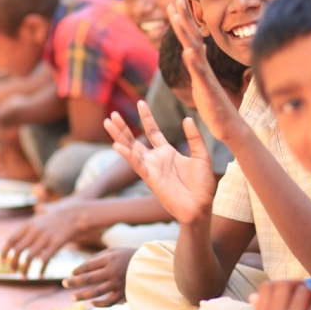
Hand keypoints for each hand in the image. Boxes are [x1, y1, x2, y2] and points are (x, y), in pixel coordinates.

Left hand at [0, 199, 83, 277]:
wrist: (78, 213)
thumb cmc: (64, 212)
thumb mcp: (48, 209)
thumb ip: (41, 210)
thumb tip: (38, 207)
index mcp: (30, 224)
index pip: (11, 239)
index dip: (5, 251)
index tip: (2, 261)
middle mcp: (35, 231)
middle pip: (18, 250)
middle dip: (13, 263)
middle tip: (12, 271)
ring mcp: (45, 237)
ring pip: (29, 257)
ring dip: (25, 269)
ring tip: (24, 277)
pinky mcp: (56, 244)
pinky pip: (45, 260)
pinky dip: (41, 269)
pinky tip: (41, 275)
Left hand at [63, 247, 135, 306]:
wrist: (150, 264)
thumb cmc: (128, 256)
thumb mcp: (114, 250)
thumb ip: (98, 256)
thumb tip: (82, 267)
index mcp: (109, 259)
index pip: (87, 266)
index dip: (77, 270)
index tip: (70, 274)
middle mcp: (111, 271)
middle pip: (88, 279)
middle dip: (73, 282)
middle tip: (64, 284)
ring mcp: (117, 283)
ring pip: (95, 292)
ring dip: (82, 296)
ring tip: (72, 298)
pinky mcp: (123, 293)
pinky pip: (108, 302)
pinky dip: (99, 304)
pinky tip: (92, 303)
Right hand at [103, 101, 216, 224]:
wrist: (201, 207)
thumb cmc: (202, 185)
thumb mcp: (201, 156)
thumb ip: (194, 138)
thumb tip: (187, 118)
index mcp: (167, 152)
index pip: (153, 131)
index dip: (147, 117)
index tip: (140, 103)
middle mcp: (155, 159)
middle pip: (135, 139)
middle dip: (123, 127)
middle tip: (113, 114)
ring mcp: (151, 168)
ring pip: (131, 149)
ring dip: (119, 136)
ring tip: (108, 123)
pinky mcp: (151, 179)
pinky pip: (136, 165)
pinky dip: (127, 155)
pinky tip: (116, 145)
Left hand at [167, 0, 245, 142]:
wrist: (229, 125)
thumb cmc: (215, 106)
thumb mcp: (202, 82)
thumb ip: (198, 66)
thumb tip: (194, 52)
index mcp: (200, 65)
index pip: (191, 39)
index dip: (183, 21)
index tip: (175, 3)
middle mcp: (204, 67)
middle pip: (192, 38)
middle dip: (183, 19)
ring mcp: (206, 77)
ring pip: (195, 51)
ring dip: (186, 34)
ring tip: (177, 19)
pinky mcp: (208, 89)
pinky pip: (200, 74)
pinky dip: (194, 63)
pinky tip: (188, 52)